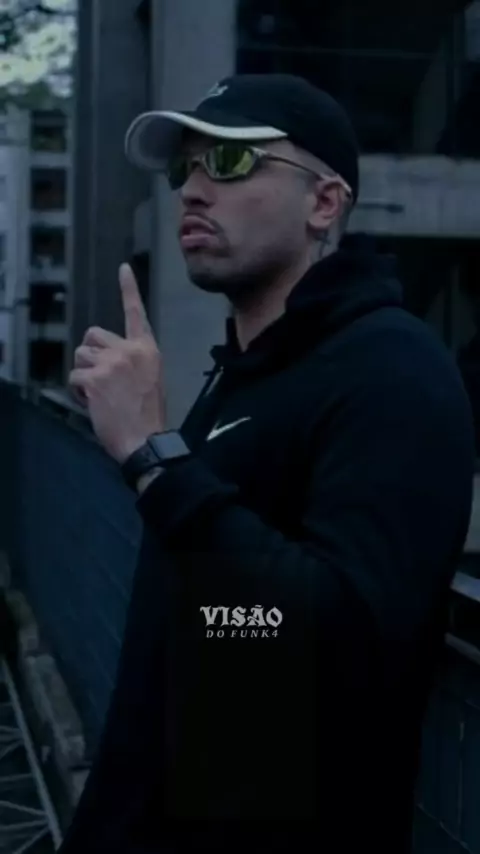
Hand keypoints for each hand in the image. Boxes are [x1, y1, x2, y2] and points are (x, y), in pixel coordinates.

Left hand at [69, 263, 165, 462]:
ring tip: (99, 394)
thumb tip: (106, 358)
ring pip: (80, 355)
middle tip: (100, 377)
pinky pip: (74, 377)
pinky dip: (78, 392)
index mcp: (147, 349)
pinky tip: (93, 403)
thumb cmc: (148, 415)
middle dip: (90, 353)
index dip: (129, 289)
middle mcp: (129, 350)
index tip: (123, 268)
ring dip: (83, 374)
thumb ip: (132, 361)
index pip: (136, 314)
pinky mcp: (94, 378)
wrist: (146, 440)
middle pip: (93, 335)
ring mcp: (111, 363)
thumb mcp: (150, 379)